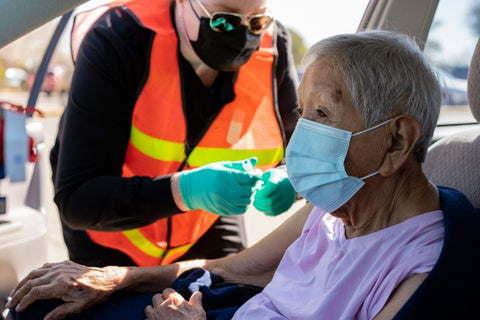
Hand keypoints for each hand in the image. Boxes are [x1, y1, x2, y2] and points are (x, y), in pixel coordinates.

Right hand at [6, 260, 126, 319]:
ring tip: (16, 293)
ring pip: (35, 273)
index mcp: (62, 285)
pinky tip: (30, 281)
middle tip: (11, 303)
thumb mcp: (78, 307)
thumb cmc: (94, 293)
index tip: (18, 309)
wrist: (107, 278)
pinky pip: (44, 267)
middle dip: (19, 293)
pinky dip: (34, 274)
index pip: (35, 293)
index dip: (24, 301)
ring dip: (23, 282)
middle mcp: (59, 273)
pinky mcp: (64, 263)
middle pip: (31, 282)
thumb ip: (60, 313)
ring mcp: (61, 266)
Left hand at [144, 288, 205, 319]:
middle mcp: (162, 306)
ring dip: (152, 310)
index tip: (172, 300)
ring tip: (158, 315)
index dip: (169, 295)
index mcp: (174, 300)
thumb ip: (196, 301)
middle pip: (156, 297)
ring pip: (148, 308)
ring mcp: (155, 317)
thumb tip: (198, 293)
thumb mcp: (199, 312)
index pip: (167, 291)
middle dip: (159, 301)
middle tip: (165, 307)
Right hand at [179, 157, 261, 215]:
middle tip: (254, 181)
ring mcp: (224, 201)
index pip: (248, 177)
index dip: (256, 175)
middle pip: (249, 189)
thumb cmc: (208, 174)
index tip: (257, 173)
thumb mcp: (222, 166)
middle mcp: (224, 190)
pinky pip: (242, 209)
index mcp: (224, 176)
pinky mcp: (223, 210)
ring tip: (247, 189)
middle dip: (255, 185)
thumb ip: (239, 165)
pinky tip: (242, 197)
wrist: (191, 189)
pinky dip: (245, 204)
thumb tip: (254, 160)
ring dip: (251, 194)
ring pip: (247, 200)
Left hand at [253, 168, 295, 215]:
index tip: (257, 192)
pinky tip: (263, 208)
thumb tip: (257, 189)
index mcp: (278, 179)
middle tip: (255, 200)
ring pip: (272, 208)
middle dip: (259, 202)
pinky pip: (275, 213)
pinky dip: (267, 212)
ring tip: (257, 204)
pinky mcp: (287, 205)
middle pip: (269, 200)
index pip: (269, 189)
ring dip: (261, 208)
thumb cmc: (275, 176)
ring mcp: (287, 199)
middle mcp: (285, 190)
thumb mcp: (267, 174)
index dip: (260, 193)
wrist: (291, 180)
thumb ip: (260, 181)